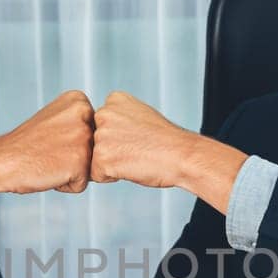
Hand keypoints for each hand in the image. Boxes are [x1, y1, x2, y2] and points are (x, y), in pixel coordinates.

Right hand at [0, 90, 95, 193]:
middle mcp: (85, 114)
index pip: (93, 132)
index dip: (70, 143)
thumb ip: (80, 124)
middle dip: (73, 157)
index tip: (50, 138)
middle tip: (48, 151)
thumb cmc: (25, 145)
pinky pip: (81, 184)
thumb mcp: (56, 119)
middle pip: (95, 150)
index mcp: (79, 100)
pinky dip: (65, 185)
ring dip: (70, 172)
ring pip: (90, 168)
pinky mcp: (81, 162)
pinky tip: (48, 172)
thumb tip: (106, 141)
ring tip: (48, 161)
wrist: (1, 160)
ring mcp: (83, 138)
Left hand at [92, 92, 249, 212]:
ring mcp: (102, 135)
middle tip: (138, 149)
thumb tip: (99, 131)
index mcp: (114, 99)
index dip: (118, 137)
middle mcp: (104, 113)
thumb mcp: (140, 116)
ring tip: (136, 157)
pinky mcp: (102, 158)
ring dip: (112, 164)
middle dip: (112, 150)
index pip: (100, 125)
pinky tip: (131, 167)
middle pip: (94, 142)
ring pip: (94, 158)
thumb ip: (117, 118)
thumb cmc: (166, 141)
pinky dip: (112, 177)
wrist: (183, 155)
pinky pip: (97, 175)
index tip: (138, 137)